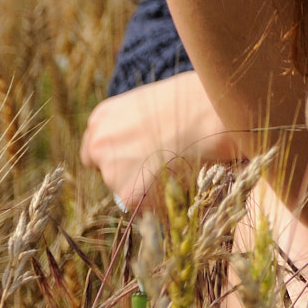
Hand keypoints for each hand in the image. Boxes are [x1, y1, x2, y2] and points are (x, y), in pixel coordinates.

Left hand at [79, 71, 237, 210]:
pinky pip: (144, 207)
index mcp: (102, 119)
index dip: (120, 156)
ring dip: (148, 187)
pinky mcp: (128, 194)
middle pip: (108, 172)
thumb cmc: (195, 100)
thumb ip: (137, 125)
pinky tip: (181, 181)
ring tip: (180, 168)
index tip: (139, 158)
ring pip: (128, 190)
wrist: (211, 113)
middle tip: (164, 166)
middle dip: (133, 173)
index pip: (96, 150)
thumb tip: (146, 142)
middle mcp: (98, 144)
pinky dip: (162, 201)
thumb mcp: (154, 103)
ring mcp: (110, 170)